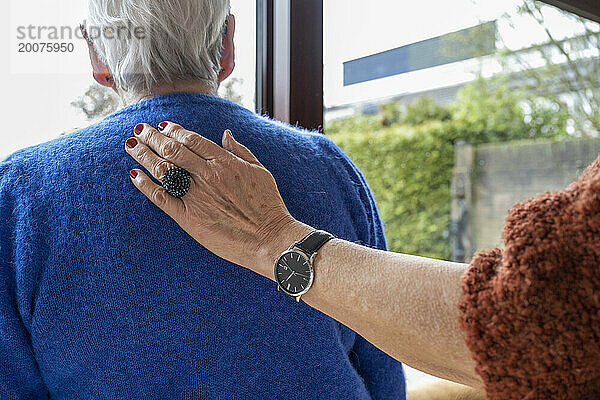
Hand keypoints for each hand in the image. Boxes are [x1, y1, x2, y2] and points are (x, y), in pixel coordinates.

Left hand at [125, 122, 311, 277]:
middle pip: (172, 150)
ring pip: (163, 169)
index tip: (163, 126)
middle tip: (140, 129)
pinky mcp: (189, 218)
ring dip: (144, 154)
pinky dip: (145, 185)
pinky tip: (134, 175)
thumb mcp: (260, 172)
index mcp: (225, 162)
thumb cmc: (268, 207)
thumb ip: (240, 151)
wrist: (270, 239)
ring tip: (132, 144)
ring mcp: (197, 196)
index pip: (192, 139)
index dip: (174, 130)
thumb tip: (225, 134)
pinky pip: (161, 198)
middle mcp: (208, 175)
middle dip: (153, 137)